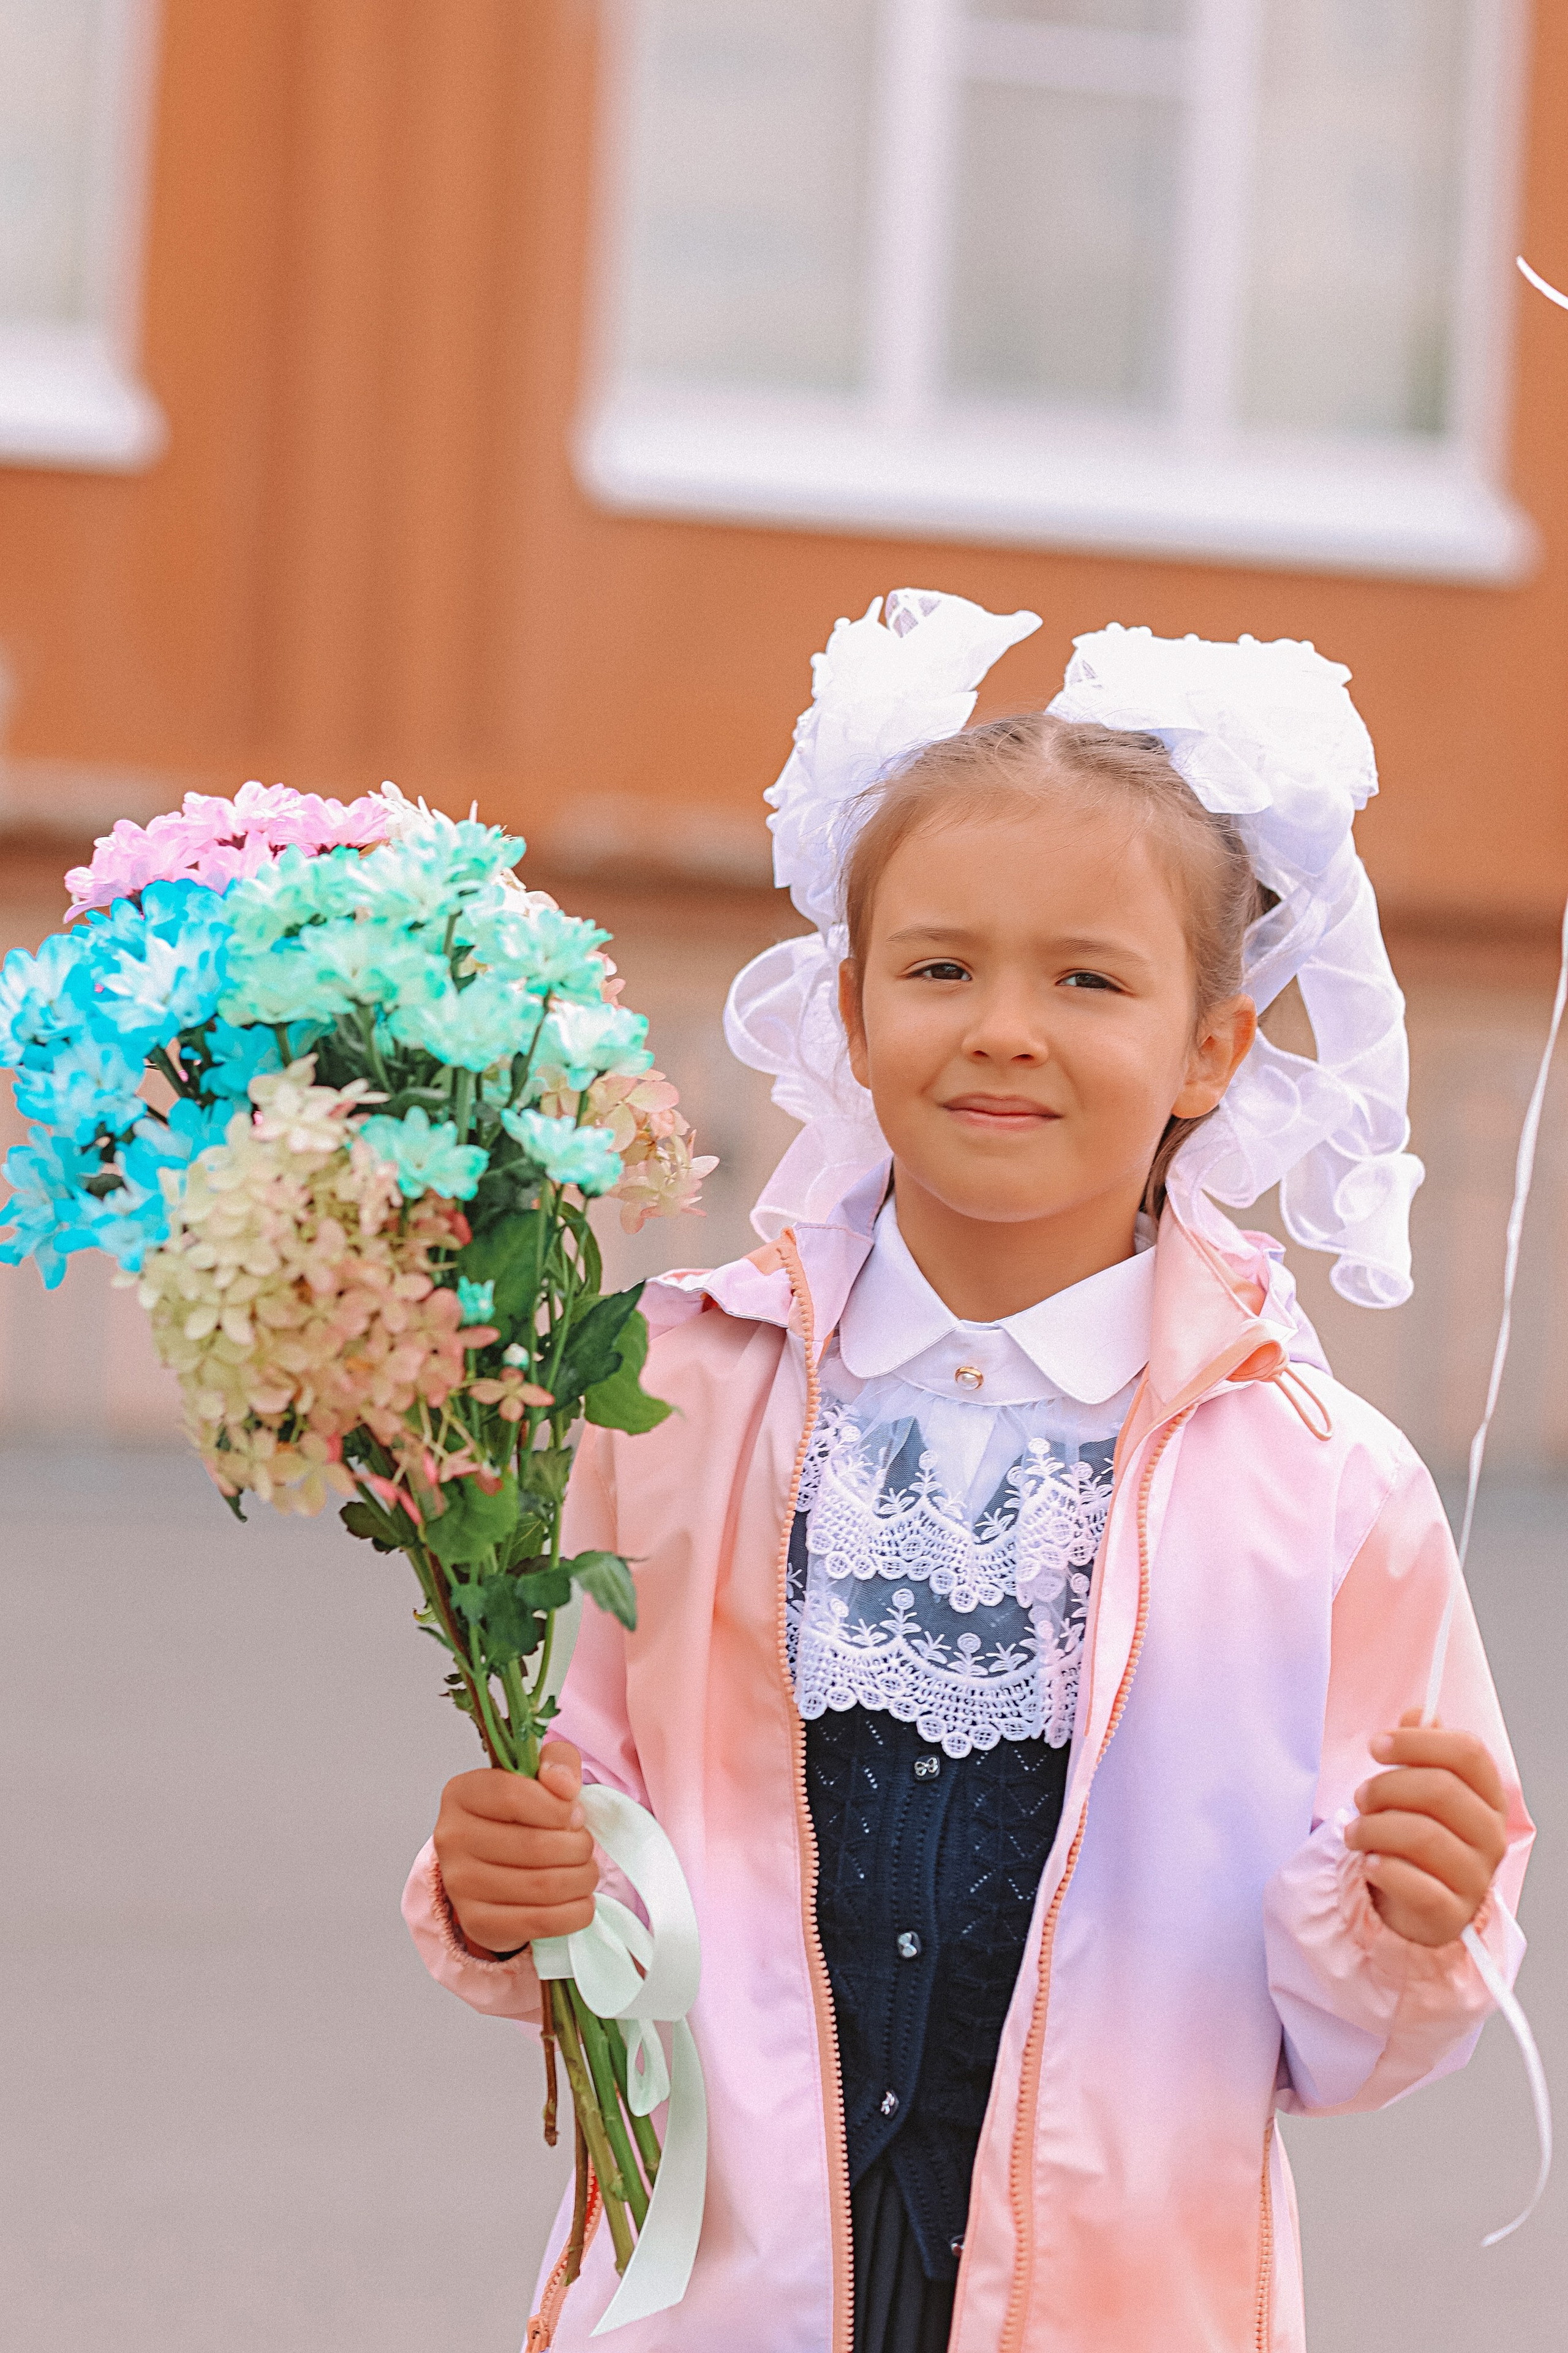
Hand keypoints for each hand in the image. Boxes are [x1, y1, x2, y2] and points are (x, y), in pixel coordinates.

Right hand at [433, 1742, 598, 1956]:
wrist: (497, 1865)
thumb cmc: (523, 1814)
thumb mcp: (540, 1775)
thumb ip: (558, 1761)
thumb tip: (564, 1786)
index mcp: (461, 1794)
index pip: (512, 1795)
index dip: (557, 1807)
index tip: (576, 1815)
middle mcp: (451, 1839)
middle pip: (534, 1845)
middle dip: (578, 1847)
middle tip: (585, 1846)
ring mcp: (460, 1885)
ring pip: (542, 1886)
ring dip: (582, 1879)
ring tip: (586, 1871)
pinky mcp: (478, 1923)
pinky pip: (540, 1922)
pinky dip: (574, 1912)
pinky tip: (581, 1900)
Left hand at [1345, 1709, 1507, 1946]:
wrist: (1417, 1903)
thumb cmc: (1416, 1835)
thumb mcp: (1419, 1788)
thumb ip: (1422, 1749)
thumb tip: (1420, 1713)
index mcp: (1488, 1796)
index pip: (1468, 1752)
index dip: (1418, 1741)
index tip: (1377, 1745)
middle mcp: (1490, 1835)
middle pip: (1440, 1788)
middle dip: (1386, 1786)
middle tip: (1360, 1797)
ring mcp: (1476, 1877)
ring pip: (1423, 1835)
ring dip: (1373, 1828)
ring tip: (1353, 1832)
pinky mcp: (1452, 1913)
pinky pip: (1417, 1885)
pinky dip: (1384, 1869)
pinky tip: (1369, 1864)